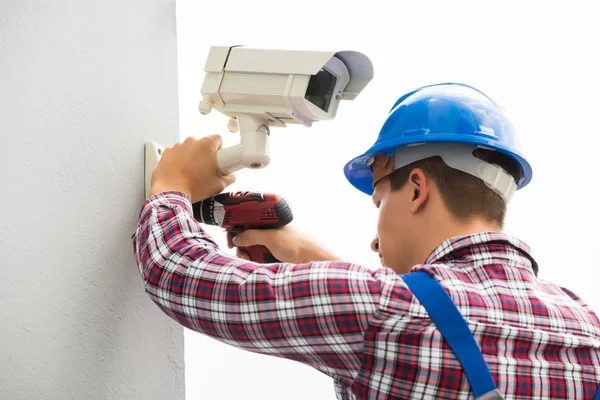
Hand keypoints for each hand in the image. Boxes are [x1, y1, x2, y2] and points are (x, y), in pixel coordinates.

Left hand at [149, 135, 235, 202]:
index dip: (220, 150)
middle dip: (205, 155)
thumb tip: (229, 176)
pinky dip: (179, 161)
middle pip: (203, 144)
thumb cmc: (192, 187)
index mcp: (206, 145)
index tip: (218, 159)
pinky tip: (181, 173)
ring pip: (189, 149)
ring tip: (192, 173)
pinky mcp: (167, 153)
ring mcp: (178, 146)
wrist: (170, 193)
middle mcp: (191, 141)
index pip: (218, 139)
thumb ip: (229, 177)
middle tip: (206, 170)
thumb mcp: (219, 185)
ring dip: (192, 158)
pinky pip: (177, 154)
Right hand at [227, 225, 341, 263]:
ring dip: (246, 253)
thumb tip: (236, 238)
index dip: (236, 226)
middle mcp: (268, 230)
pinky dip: (253, 260)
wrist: (311, 261)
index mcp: (268, 220)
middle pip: (245, 235)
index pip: (246, 219)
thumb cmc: (296, 244)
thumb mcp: (270, 238)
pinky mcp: (271, 255)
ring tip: (249, 258)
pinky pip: (256, 257)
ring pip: (249, 247)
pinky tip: (256, 262)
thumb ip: (252, 236)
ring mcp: (269, 243)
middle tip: (238, 249)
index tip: (229, 235)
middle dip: (240, 243)